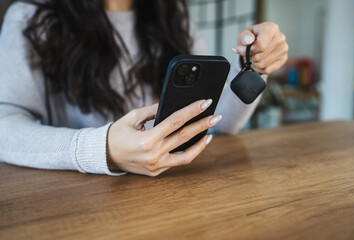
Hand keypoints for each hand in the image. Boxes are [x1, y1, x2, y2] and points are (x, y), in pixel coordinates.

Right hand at [107, 99, 221, 176]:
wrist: (105, 155)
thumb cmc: (117, 134)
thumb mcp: (132, 117)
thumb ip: (153, 111)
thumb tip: (172, 104)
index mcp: (147, 139)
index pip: (175, 121)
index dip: (192, 110)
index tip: (205, 103)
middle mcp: (154, 154)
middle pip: (185, 137)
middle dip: (203, 124)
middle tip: (216, 116)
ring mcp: (157, 165)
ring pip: (186, 155)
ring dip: (200, 144)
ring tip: (210, 133)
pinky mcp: (157, 171)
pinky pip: (177, 162)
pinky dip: (188, 152)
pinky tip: (196, 143)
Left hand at [232, 22, 287, 74]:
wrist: (259, 42)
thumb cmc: (251, 38)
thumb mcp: (243, 35)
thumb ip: (244, 37)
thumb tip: (247, 41)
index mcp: (271, 28)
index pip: (260, 46)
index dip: (247, 51)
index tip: (239, 49)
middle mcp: (280, 38)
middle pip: (259, 57)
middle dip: (249, 57)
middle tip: (247, 53)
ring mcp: (283, 49)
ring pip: (262, 65)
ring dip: (253, 64)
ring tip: (252, 57)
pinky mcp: (283, 59)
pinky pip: (267, 70)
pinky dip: (259, 69)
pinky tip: (258, 62)